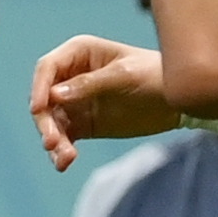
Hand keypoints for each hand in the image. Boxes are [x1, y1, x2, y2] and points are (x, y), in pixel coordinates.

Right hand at [28, 36, 175, 170]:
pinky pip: (64, 138)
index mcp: (79, 53)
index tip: (38, 110)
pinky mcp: (82, 124)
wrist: (179, 102)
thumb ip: (89, 84)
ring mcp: (75, 102)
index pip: (47, 68)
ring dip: (53, 140)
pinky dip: (62, 151)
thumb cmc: (155, 76)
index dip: (38, 88)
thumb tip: (55, 95)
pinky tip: (65, 163)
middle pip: (44, 98)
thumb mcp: (124, 77)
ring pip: (51, 122)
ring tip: (64, 158)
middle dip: (45, 122)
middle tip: (52, 142)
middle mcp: (71, 76)